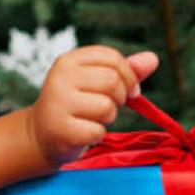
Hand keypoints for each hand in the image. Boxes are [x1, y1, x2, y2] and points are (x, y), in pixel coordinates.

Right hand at [26, 46, 159, 166]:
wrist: (41, 134)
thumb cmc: (75, 105)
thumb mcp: (95, 82)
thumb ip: (124, 71)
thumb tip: (152, 59)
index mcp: (69, 61)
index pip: (112, 58)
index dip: (128, 75)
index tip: (127, 90)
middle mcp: (60, 78)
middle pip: (112, 81)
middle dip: (120, 97)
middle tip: (108, 106)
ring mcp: (58, 103)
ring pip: (107, 107)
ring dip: (108, 117)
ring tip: (92, 119)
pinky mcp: (61, 129)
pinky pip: (97, 131)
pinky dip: (97, 135)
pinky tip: (83, 133)